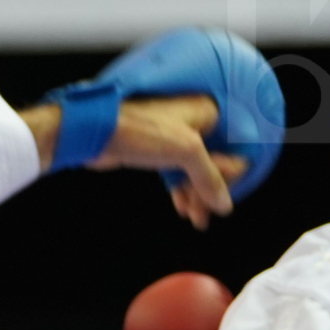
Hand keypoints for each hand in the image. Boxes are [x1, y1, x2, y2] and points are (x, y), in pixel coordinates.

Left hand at [93, 95, 246, 228]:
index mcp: (207, 111)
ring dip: (196, 194)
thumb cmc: (142, 131)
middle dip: (208, 191)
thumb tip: (224, 204)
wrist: (97, 131)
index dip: (227, 176)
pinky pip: (177, 171)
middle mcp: (194, 121)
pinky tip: (182, 206)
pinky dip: (181, 189)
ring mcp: (174, 135)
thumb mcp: (185, 151)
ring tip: (194, 217)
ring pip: (194, 169)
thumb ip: (208, 177)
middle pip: (214, 161)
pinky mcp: (157, 149)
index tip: (218, 198)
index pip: (232, 148)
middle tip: (204, 215)